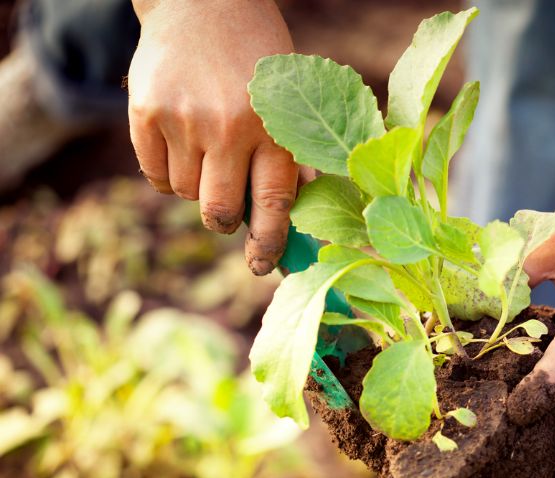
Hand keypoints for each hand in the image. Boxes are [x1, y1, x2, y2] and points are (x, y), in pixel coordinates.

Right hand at [128, 0, 297, 274]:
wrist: (202, 2)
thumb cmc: (256, 58)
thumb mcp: (289, 101)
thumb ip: (293, 156)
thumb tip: (299, 217)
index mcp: (274, 130)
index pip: (272, 206)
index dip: (268, 244)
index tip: (261, 265)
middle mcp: (229, 129)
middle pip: (219, 212)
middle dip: (224, 222)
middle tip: (227, 212)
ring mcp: (184, 120)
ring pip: (187, 194)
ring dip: (198, 188)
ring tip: (208, 151)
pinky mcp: (146, 112)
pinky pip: (156, 175)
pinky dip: (168, 174)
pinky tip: (181, 144)